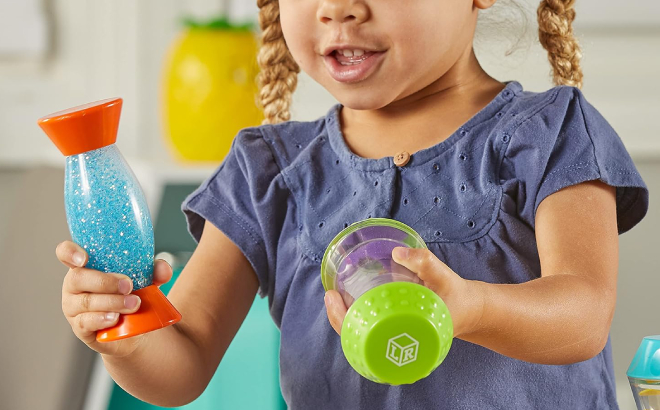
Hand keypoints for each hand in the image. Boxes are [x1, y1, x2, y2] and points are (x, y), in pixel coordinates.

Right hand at [56, 241, 172, 356]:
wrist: (134, 328)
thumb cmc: (132, 295)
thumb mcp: (145, 280)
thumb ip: (154, 271)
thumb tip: (163, 267)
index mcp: (86, 267)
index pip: (66, 253)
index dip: (70, 252)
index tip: (84, 258)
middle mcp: (74, 286)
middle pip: (77, 278)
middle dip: (104, 281)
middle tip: (129, 286)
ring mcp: (73, 307)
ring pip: (85, 302)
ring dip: (111, 302)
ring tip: (134, 304)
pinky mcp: (80, 328)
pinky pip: (85, 322)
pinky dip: (102, 319)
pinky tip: (115, 318)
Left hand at [324, 247, 483, 337]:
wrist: (471, 310)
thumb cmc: (455, 295)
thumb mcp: (444, 276)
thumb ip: (424, 262)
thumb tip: (398, 252)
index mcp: (404, 336)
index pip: (364, 338)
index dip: (342, 320)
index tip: (331, 297)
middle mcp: (399, 343)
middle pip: (357, 339)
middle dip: (338, 319)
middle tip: (329, 295)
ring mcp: (397, 339)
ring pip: (361, 336)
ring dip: (345, 320)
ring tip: (333, 299)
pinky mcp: (398, 332)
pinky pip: (371, 331)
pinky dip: (357, 320)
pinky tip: (349, 306)